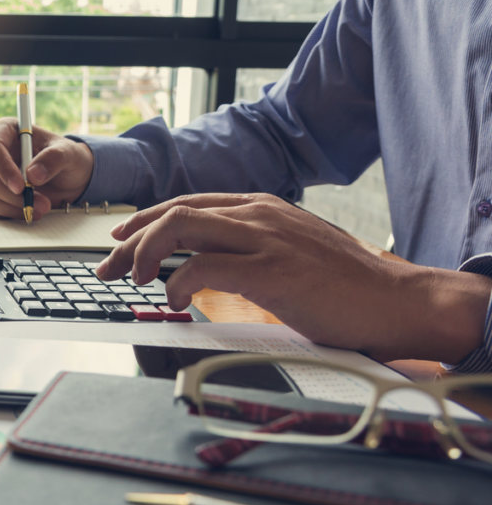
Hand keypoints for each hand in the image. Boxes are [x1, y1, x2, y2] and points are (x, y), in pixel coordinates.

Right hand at [0, 117, 93, 220]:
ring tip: (38, 209)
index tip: (21, 186)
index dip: (3, 168)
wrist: (66, 179)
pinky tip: (25, 211)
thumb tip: (33, 174)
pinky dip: (6, 214)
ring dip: (12, 208)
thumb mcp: (68, 153)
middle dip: (14, 196)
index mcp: (5, 131)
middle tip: (41, 204)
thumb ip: (54, 158)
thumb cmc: (64, 158)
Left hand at [95, 193, 491, 363]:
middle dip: (132, 240)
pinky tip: (173, 299)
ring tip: (134, 280)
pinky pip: (204, 266)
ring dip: (146, 253)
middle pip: (174, 212)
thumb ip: (247, 249)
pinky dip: (178, 282)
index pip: (187, 203)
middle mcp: (257, 213)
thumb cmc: (343, 285)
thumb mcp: (287, 252)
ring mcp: (265, 237)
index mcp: (260, 207)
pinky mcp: (273, 269)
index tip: (120, 243)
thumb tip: (201, 265)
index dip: (146, 222)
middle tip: (109, 268)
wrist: (395, 301)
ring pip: (181, 226)